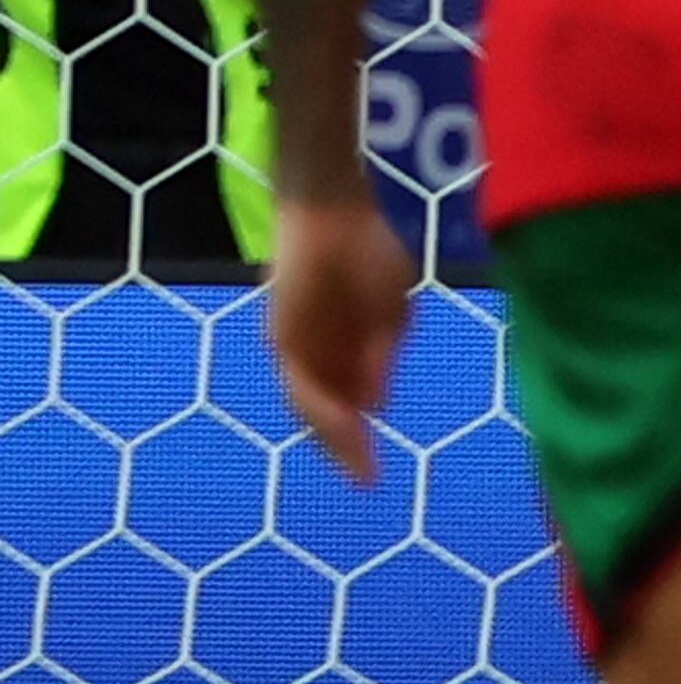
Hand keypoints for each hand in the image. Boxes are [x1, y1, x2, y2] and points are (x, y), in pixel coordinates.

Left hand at [264, 194, 414, 484]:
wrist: (334, 205)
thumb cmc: (371, 246)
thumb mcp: (392, 313)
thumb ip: (380, 357)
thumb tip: (374, 404)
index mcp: (338, 345)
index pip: (345, 402)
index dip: (359, 438)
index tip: (377, 474)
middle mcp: (310, 350)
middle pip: (320, 412)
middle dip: (344, 447)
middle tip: (367, 478)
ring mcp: (294, 342)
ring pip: (308, 404)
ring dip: (333, 436)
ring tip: (358, 465)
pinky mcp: (284, 332)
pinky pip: (302, 381)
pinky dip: (324, 408)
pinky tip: (349, 425)